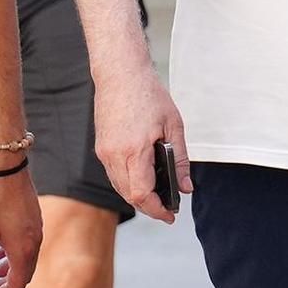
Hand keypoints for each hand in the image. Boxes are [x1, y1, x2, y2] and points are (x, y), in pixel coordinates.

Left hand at [0, 158, 41, 287]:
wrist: (6, 165)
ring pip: (25, 258)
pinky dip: (13, 252)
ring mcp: (36, 228)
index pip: (16, 284)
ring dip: (9, 267)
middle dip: (6, 283)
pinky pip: (26, 243)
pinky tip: (0, 246)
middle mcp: (34, 242)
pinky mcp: (34, 217)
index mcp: (23, 250)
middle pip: (23, 274)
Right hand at [93, 64, 191, 223]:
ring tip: (157, 195)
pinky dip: (127, 182)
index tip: (170, 215)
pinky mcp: (101, 146)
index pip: (141, 194)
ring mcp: (104, 151)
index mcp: (133, 151)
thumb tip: (185, 187)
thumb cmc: (147, 94)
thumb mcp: (173, 126)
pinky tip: (143, 178)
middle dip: (148, 206)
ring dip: (137, 196)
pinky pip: (113, 174)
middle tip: (167, 208)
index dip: (156, 210)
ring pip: (119, 186)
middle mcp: (114, 154)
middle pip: (129, 195)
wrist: (120, 73)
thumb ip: (180, 160)